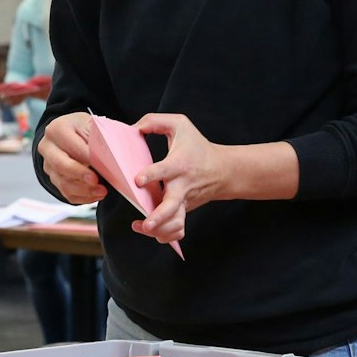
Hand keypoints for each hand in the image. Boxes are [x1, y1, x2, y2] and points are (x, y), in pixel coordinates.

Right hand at [38, 113, 104, 204]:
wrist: (71, 134)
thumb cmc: (83, 129)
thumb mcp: (91, 124)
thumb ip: (98, 138)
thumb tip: (109, 156)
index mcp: (57, 129)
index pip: (72, 146)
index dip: (88, 156)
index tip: (104, 164)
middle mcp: (48, 147)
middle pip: (61, 165)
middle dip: (81, 174)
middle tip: (96, 180)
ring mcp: (49, 165)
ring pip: (63, 183)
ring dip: (84, 190)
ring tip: (102, 191)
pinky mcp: (54, 179)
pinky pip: (66, 193)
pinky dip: (83, 197)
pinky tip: (96, 194)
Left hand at [130, 113, 232, 244]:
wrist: (223, 170)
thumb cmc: (197, 146)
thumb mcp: (180, 124)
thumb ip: (155, 121)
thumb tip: (133, 128)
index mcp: (179, 164)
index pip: (165, 170)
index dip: (151, 175)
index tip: (137, 180)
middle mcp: (182, 186)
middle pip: (172, 207)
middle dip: (159, 217)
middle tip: (146, 223)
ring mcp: (184, 202)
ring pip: (175, 224)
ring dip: (159, 231)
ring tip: (142, 227)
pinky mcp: (184, 211)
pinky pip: (177, 230)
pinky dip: (167, 236)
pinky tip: (151, 232)